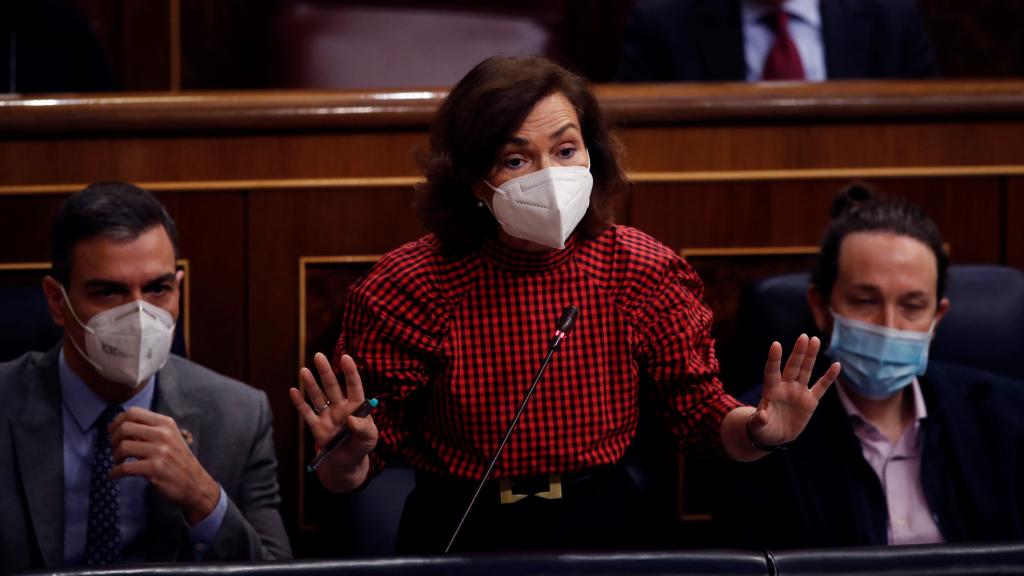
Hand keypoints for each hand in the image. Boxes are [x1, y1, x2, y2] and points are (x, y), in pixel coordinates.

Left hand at [109, 408, 219, 525]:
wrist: (195, 484)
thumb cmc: (179, 460)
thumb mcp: (170, 438)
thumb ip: (150, 430)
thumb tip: (122, 427)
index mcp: (165, 423)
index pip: (133, 412)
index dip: (117, 421)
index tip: (112, 430)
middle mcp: (163, 434)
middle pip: (125, 428)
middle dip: (113, 439)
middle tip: (115, 449)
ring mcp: (160, 451)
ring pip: (123, 447)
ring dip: (115, 456)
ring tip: (118, 462)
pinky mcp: (154, 469)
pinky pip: (124, 468)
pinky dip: (114, 472)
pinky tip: (114, 475)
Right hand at [289, 352, 377, 490]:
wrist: (347, 464)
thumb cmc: (361, 447)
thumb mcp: (370, 439)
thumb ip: (363, 428)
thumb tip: (351, 419)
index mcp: (356, 407)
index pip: (354, 386)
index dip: (350, 372)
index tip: (345, 357)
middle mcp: (340, 408)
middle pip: (332, 387)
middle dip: (326, 372)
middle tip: (318, 356)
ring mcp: (327, 416)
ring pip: (318, 397)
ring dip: (311, 384)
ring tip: (304, 370)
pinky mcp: (316, 428)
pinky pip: (307, 414)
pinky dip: (299, 403)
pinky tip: (293, 391)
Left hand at [748, 334, 840, 446]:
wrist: (775, 435)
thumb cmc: (763, 428)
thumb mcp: (759, 426)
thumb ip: (760, 419)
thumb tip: (761, 415)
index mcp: (771, 390)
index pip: (772, 371)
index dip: (774, 359)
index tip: (776, 344)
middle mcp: (785, 387)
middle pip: (793, 366)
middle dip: (798, 352)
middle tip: (804, 336)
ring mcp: (798, 392)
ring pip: (806, 370)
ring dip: (810, 356)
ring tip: (815, 340)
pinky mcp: (810, 400)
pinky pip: (821, 387)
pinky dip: (829, 377)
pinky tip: (837, 365)